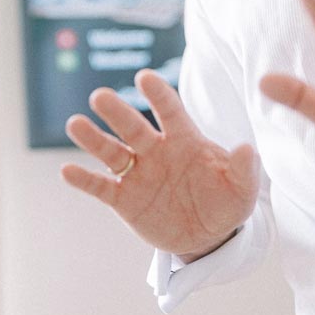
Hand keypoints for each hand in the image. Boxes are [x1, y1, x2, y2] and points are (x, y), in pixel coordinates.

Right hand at [62, 69, 259, 258]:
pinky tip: (67, 171)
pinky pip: (101, 187)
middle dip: (117, 112)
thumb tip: (247, 148)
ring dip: (92, 139)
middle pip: (133, 127)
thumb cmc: (226, 202)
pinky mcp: (124, 199)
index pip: (170, 111)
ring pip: (111, 152)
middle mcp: (155, 151)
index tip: (144, 78)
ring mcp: (137, 174)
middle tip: (100, 96)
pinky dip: (84, 180)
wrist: (208, 236)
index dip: (158, 95)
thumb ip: (244, 169)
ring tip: (74, 124)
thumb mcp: (242, 190)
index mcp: (184, 140)